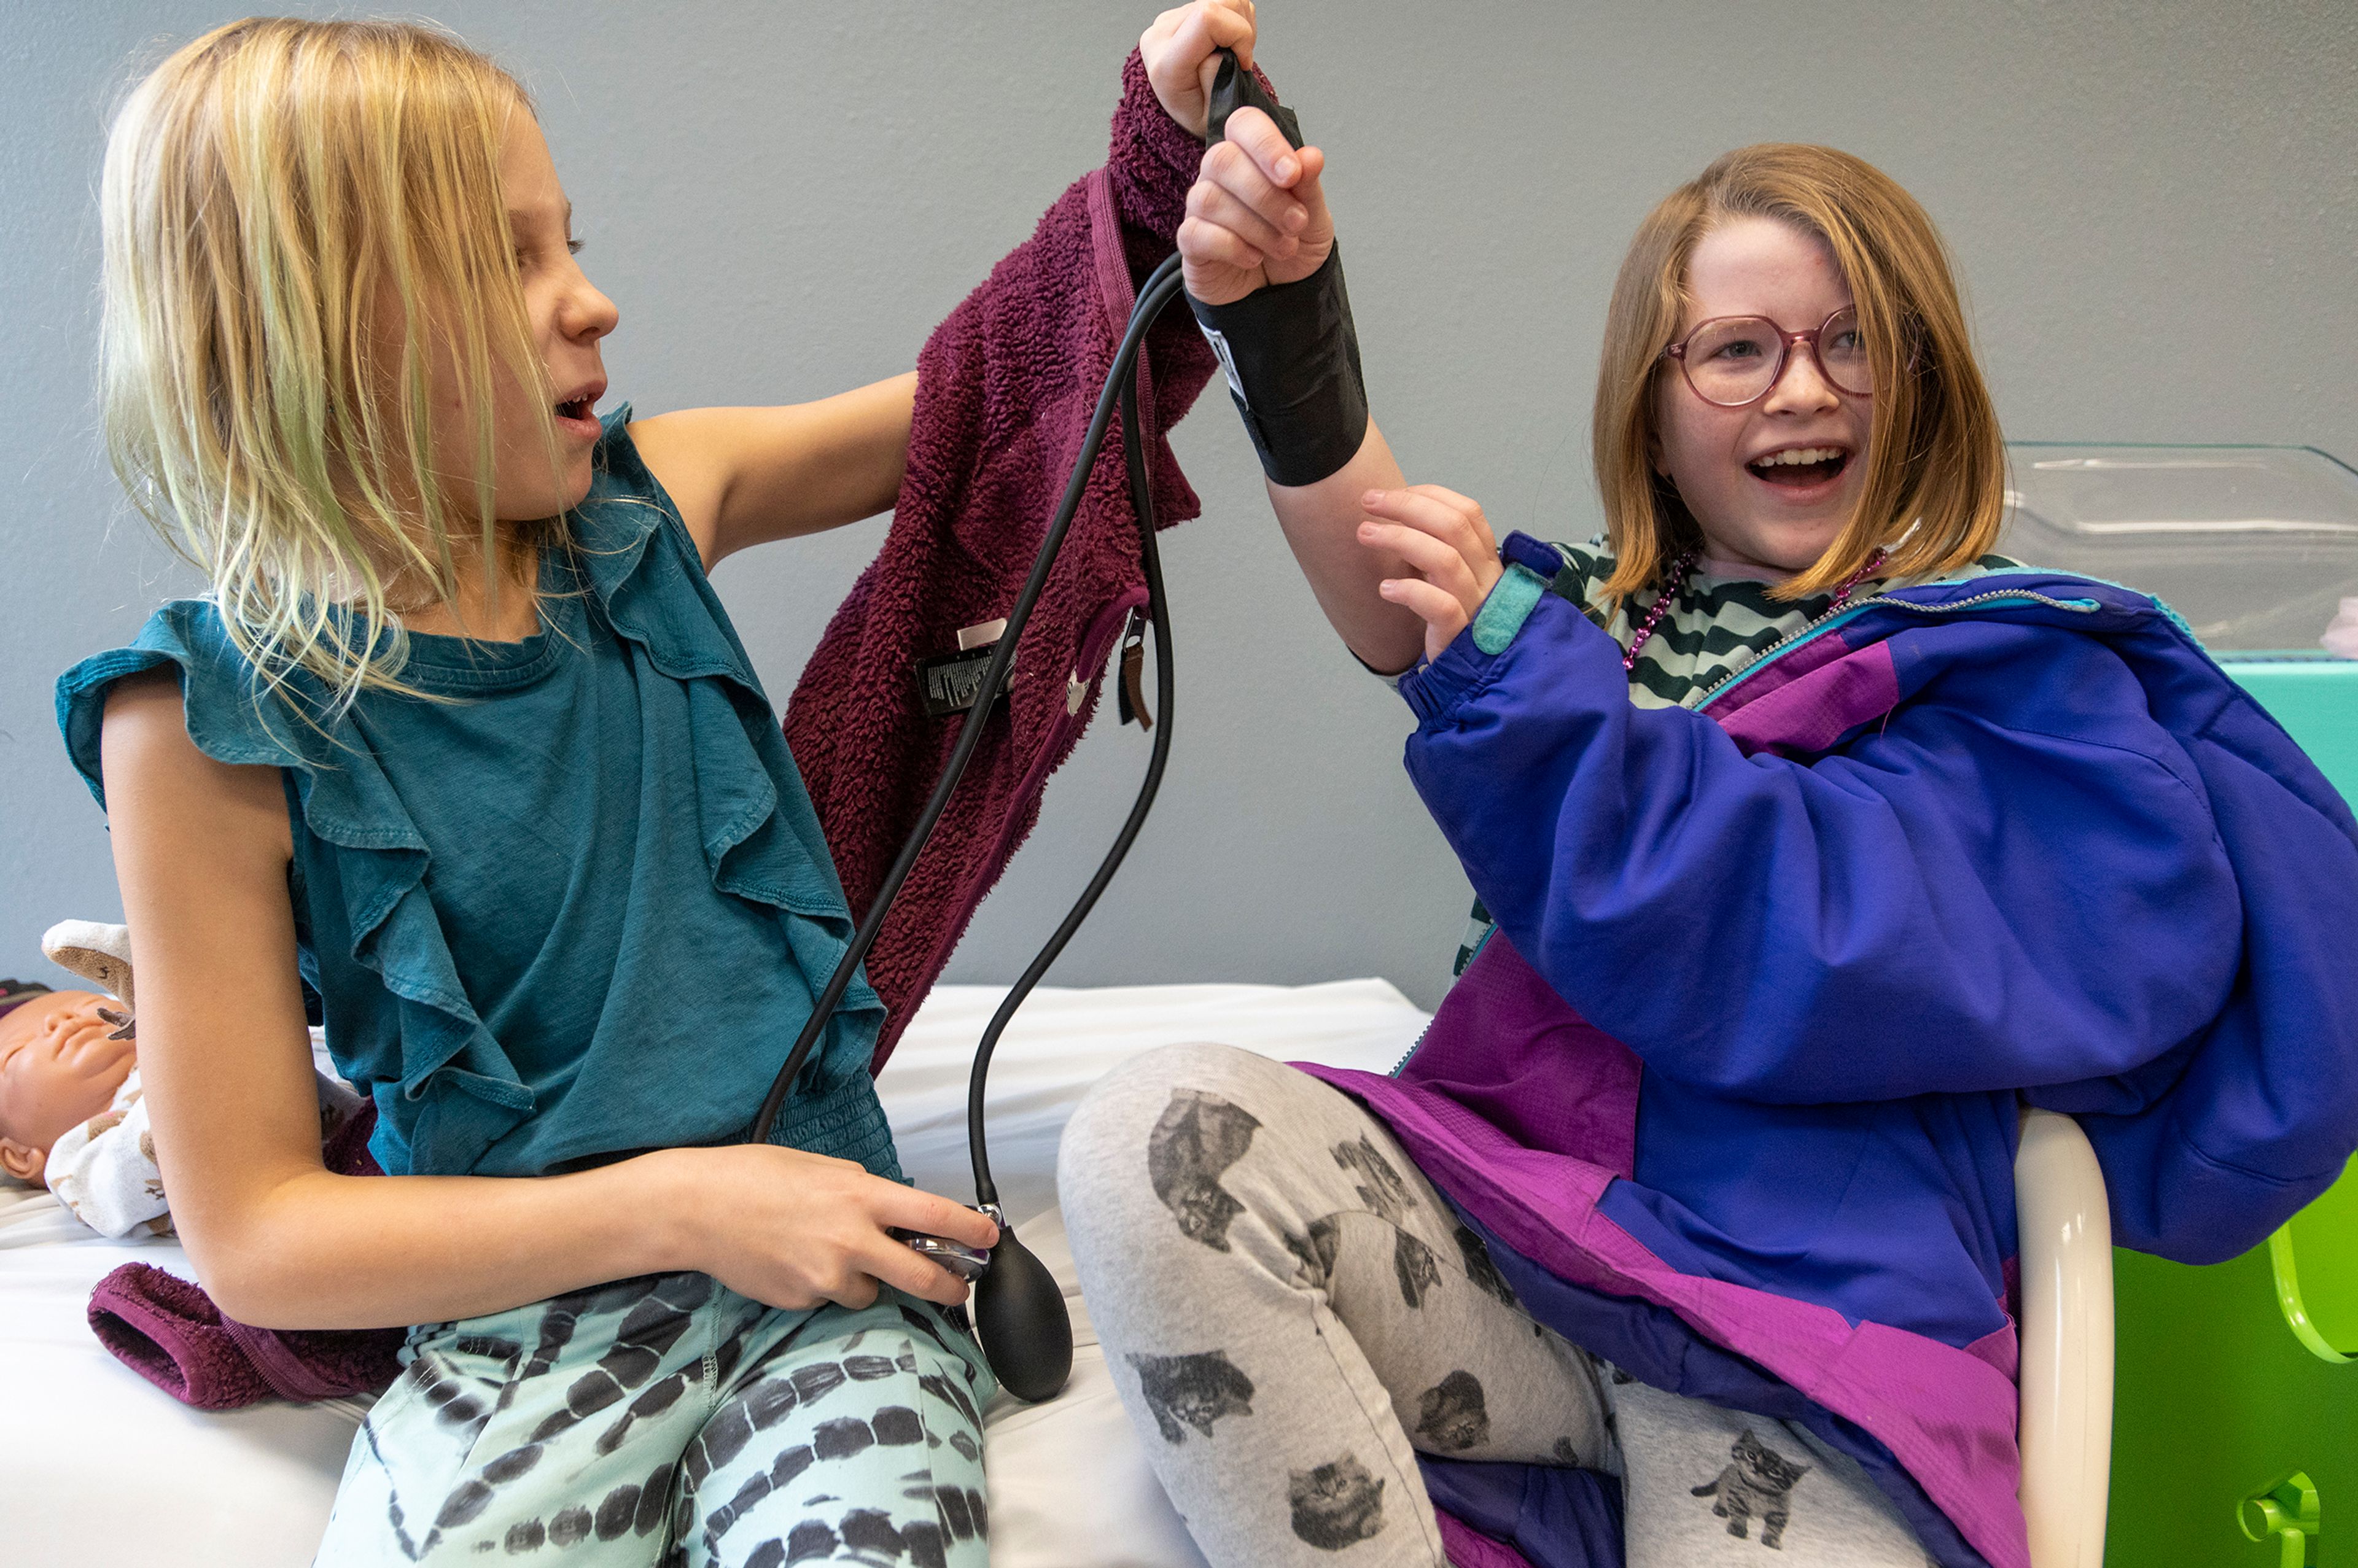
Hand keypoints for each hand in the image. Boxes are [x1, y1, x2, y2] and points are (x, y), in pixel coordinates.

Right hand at [662, 1144, 1000, 1311]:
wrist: (698, 1209)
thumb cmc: (756, 1178)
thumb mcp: (825, 1169)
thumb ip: (866, 1193)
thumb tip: (897, 1213)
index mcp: (862, 1197)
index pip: (936, 1217)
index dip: (972, 1232)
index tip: (990, 1239)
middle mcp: (852, 1241)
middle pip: (923, 1277)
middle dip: (948, 1287)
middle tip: (956, 1288)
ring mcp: (828, 1277)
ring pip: (871, 1292)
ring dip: (864, 1280)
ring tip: (824, 1251)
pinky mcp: (803, 1301)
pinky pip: (831, 1299)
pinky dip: (825, 1287)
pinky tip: (796, 1262)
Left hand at [1141, 0, 1257, 138]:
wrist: (1184, 114)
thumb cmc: (1199, 119)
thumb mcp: (1213, 118)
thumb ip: (1216, 81)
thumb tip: (1219, 51)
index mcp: (1165, 66)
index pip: (1207, 19)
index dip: (1239, 34)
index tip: (1242, 63)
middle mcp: (1161, 36)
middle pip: (1218, 4)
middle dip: (1242, 29)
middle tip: (1239, 60)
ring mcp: (1169, 21)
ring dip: (1239, 23)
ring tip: (1233, 53)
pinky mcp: (1179, 14)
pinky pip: (1220, 1)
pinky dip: (1233, 20)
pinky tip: (1227, 44)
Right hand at [1178, 107, 1333, 304]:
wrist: (1281, 294)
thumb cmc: (1292, 244)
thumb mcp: (1314, 217)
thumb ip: (1308, 187)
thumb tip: (1310, 157)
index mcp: (1250, 156)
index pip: (1243, 124)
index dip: (1265, 143)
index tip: (1292, 174)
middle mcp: (1219, 175)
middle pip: (1223, 160)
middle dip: (1266, 195)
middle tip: (1296, 223)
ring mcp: (1200, 207)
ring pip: (1210, 198)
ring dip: (1256, 225)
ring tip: (1284, 246)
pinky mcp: (1190, 241)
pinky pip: (1197, 233)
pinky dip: (1232, 246)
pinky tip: (1253, 257)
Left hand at [1357, 487, 1505, 662]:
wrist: (1467, 678)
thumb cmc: (1452, 623)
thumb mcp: (1450, 581)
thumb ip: (1436, 550)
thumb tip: (1396, 512)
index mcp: (1486, 560)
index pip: (1467, 512)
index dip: (1429, 496)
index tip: (1393, 494)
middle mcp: (1486, 579)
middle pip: (1453, 527)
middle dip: (1406, 507)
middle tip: (1368, 502)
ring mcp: (1476, 607)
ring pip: (1444, 559)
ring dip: (1399, 539)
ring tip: (1364, 533)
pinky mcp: (1459, 636)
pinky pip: (1440, 606)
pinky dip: (1409, 591)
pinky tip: (1385, 588)